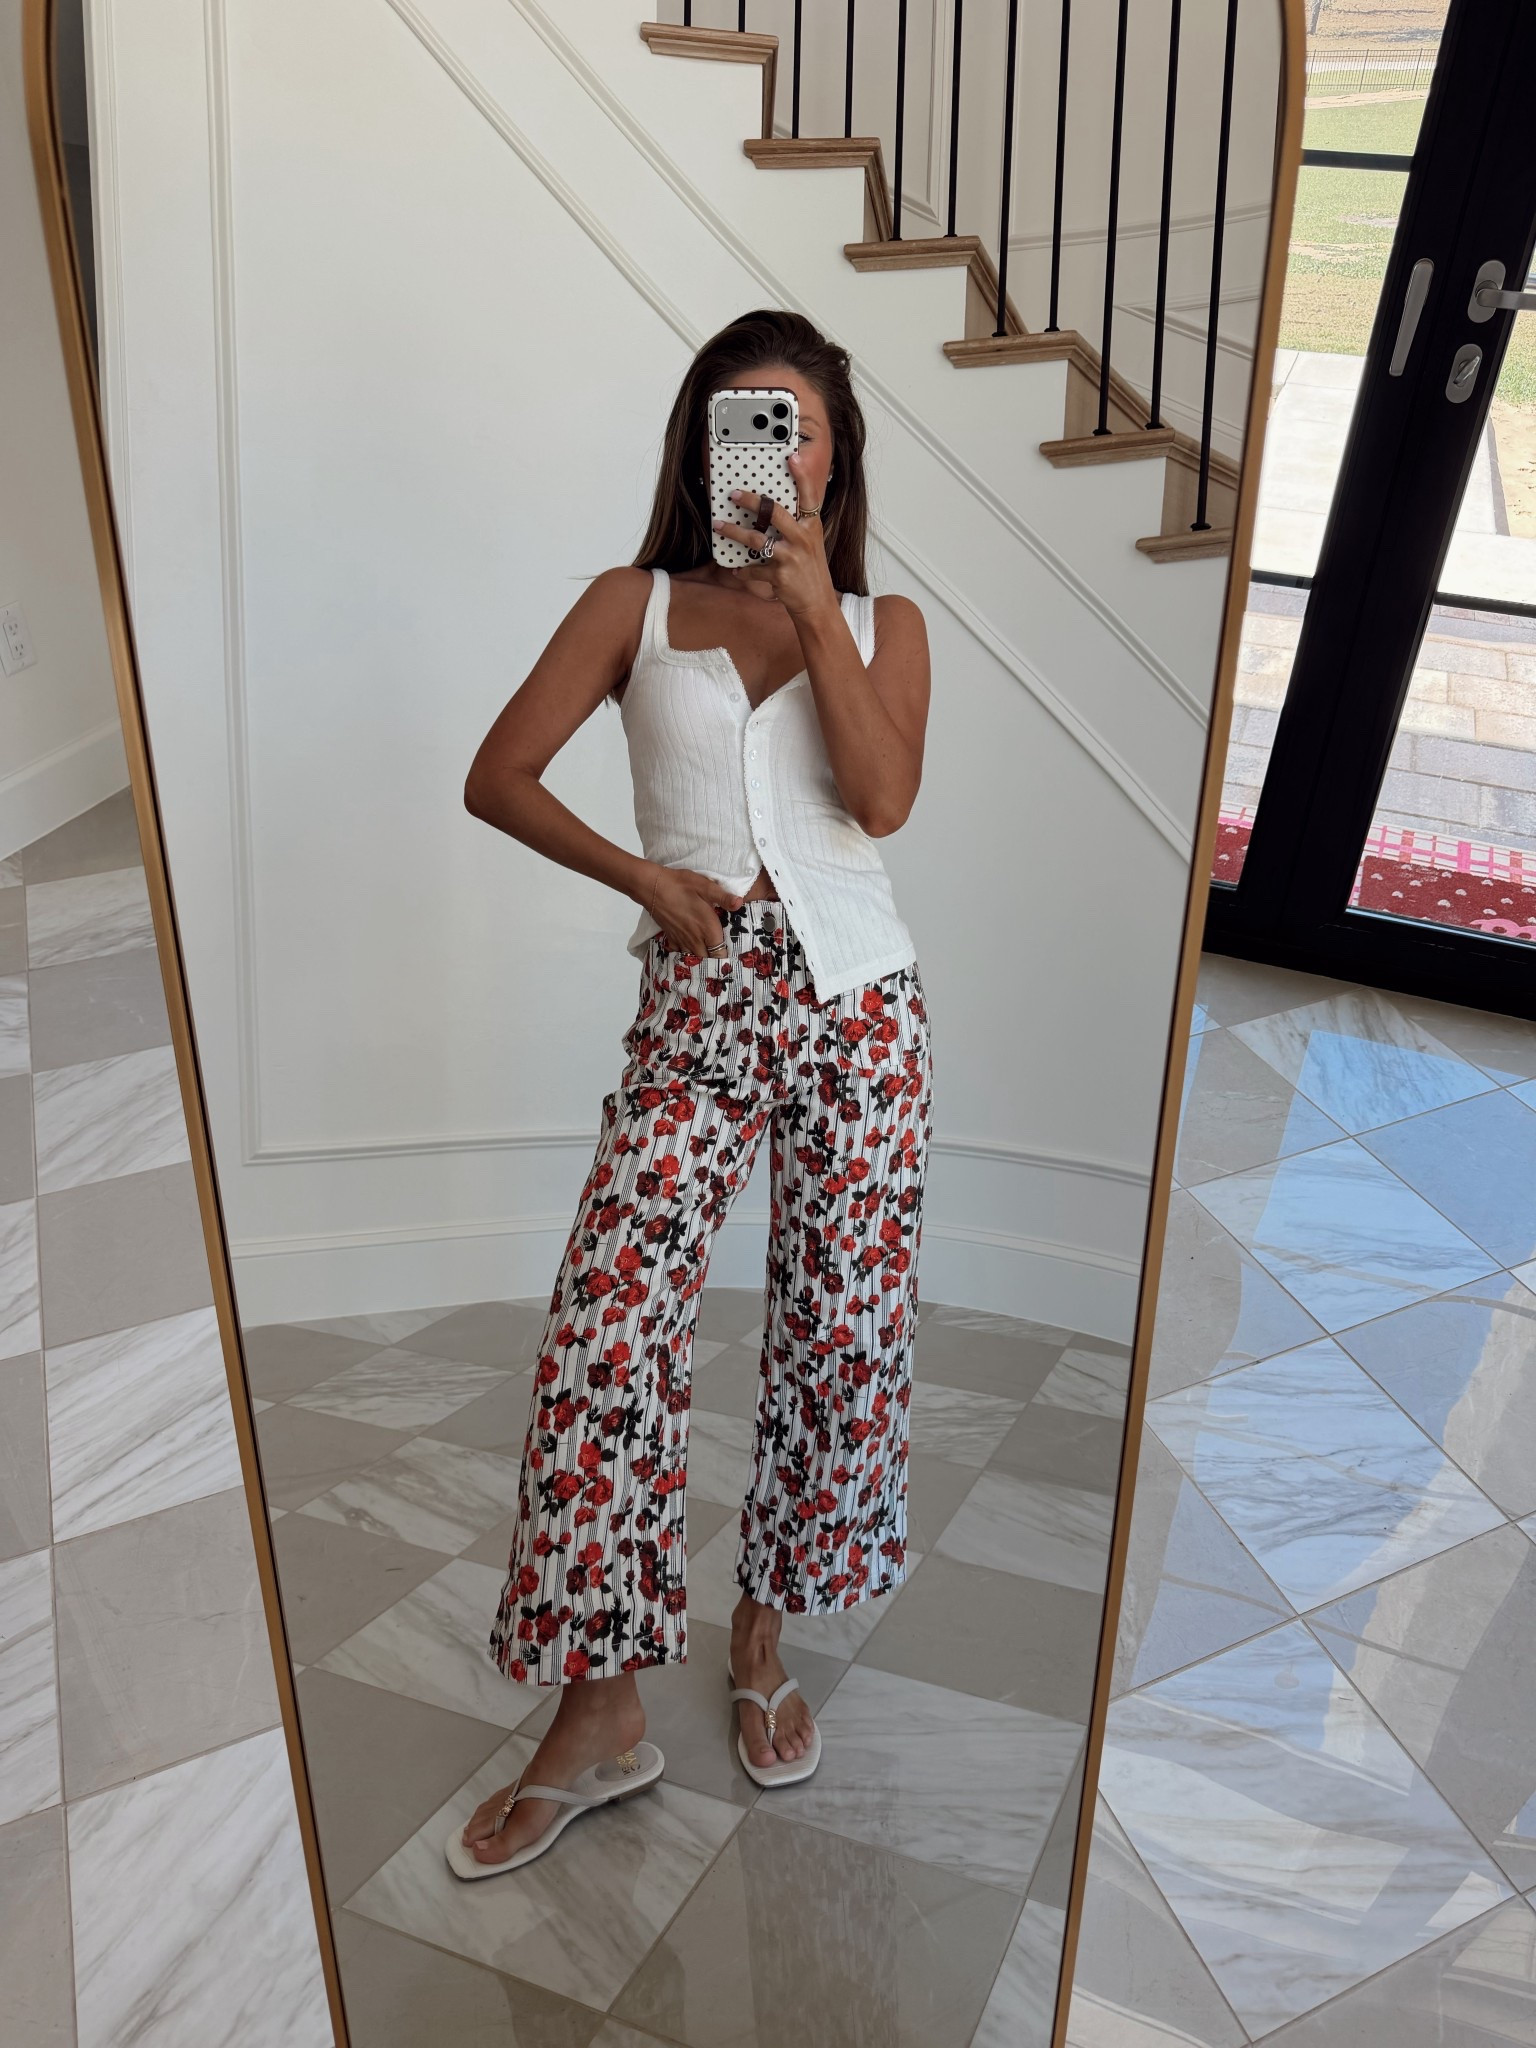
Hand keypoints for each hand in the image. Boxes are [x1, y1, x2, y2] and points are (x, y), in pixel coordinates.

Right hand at [637, 862, 744, 957]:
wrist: (652, 886)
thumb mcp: (705, 886)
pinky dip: (686, 953)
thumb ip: (724, 898)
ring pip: (694, 958)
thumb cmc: (680, 885)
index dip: (727, 957)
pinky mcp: (671, 937)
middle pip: (708, 960)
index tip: (732, 954)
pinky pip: (680, 952)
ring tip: (707, 954)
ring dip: (701, 958)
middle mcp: (695, 939)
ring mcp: (681, 940)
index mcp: (708, 929)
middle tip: (722, 955)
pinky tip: (689, 947)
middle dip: (715, 960)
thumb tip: (739, 903)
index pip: (720, 954)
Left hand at [712, 448, 838, 620]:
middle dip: (751, 501)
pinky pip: (754, 569)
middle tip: (734, 494)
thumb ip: (796, 526)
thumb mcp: (810, 544)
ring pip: (756, 540)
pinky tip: (735, 568)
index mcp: (811, 527)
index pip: (809, 496)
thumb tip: (772, 510)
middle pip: (774, 512)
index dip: (801, 475)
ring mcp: (791, 557)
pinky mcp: (780, 576)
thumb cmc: (811, 571)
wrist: (817, 604)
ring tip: (719, 525)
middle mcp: (803, 539)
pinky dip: (743, 570)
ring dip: (734, 532)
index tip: (792, 457)